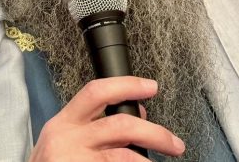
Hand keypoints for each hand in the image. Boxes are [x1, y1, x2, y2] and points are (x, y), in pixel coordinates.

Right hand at [28, 76, 185, 160]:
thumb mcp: (63, 141)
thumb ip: (95, 127)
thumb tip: (139, 115)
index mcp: (63, 123)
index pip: (96, 92)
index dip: (127, 85)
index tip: (151, 87)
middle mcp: (67, 138)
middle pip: (120, 125)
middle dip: (155, 133)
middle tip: (174, 143)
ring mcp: (74, 160)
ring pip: (125, 156)